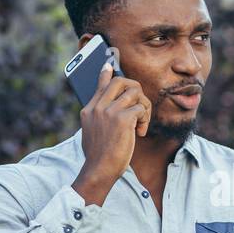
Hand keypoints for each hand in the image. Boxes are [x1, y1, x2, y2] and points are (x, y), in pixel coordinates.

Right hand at [75, 63, 151, 202]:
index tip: (110, 61)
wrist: (99, 170)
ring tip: (141, 123)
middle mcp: (97, 107)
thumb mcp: (92, 133)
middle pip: (121, 81)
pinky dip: (145, 120)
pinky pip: (141, 108)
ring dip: (144, 108)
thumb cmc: (99, 156)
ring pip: (135, 92)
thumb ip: (98, 117)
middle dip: (136, 90)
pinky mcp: (122, 119)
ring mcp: (109, 111)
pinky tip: (140, 133)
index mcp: (88, 110)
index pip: (100, 84)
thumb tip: (106, 108)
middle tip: (140, 106)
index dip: (107, 72)